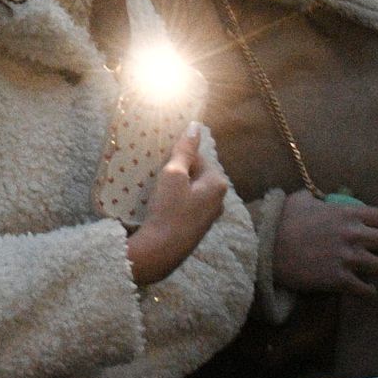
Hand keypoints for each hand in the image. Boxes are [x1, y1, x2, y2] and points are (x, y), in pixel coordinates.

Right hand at [123, 125, 231, 283]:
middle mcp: (220, 199)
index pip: (198, 157)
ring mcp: (210, 215)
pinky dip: (176, 201)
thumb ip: (184, 150)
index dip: (178, 157)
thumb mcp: (173, 175)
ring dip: (176, 187)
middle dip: (178, 171)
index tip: (161, 162)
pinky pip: (188, 204)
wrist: (162, 250)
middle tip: (157, 175)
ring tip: (157, 190)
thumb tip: (195, 126)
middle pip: (196, 173)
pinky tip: (162, 206)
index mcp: (218, 183)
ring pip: (191, 189)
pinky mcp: (198, 226)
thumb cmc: (169, 210)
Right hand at [271, 191, 377, 295]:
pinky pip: (366, 289)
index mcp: (348, 214)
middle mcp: (354, 235)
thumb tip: (320, 198)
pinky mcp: (340, 280)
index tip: (371, 228)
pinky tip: (363, 289)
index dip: (377, 223)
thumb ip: (317, 198)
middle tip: (373, 249)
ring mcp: (349, 259)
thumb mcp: (300, 199)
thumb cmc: (281, 220)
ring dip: (375, 268)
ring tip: (369, 271)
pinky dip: (366, 290)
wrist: (267, 247)